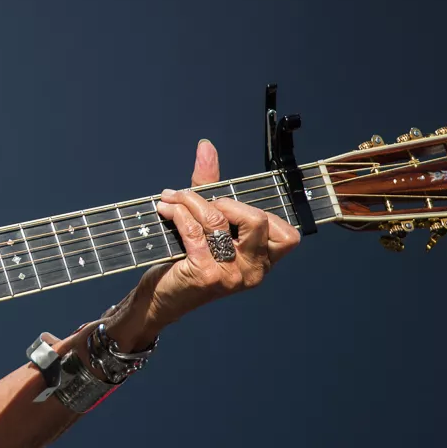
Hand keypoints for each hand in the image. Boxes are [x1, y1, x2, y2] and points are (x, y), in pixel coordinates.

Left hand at [109, 140, 299, 347]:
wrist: (160, 300)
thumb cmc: (187, 263)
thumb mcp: (207, 227)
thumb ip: (210, 187)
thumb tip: (206, 147)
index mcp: (262, 262)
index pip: (287, 235)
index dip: (258, 212)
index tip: (226, 206)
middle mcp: (252, 271)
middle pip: (257, 220)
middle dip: (225, 202)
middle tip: (198, 201)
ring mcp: (230, 275)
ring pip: (218, 220)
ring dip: (190, 201)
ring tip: (172, 197)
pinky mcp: (204, 274)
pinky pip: (194, 230)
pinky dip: (178, 213)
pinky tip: (165, 209)